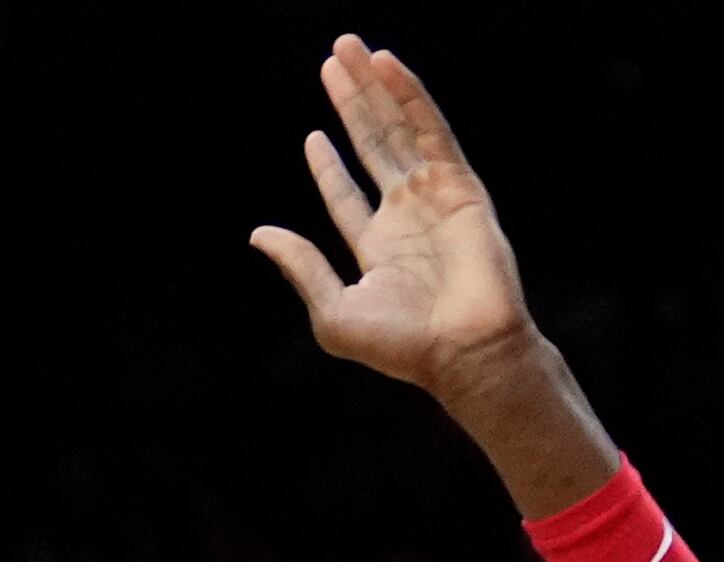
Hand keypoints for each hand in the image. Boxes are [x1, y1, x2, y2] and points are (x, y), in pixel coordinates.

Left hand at [248, 35, 535, 404]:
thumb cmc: (402, 346)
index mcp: (377, 249)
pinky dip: (409, 95)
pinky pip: (431, 129)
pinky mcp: (461, 186)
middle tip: (331, 60)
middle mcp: (407, 218)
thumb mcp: (333, 312)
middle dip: (351, 104)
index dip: (328, 166)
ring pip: (397, 128)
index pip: (347, 196)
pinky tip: (385, 64)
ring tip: (351, 49)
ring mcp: (435, 198)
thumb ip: (300, 267)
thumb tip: (259, 234)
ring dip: (374, 87)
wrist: (464, 351)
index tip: (313, 135)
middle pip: (372, 146)